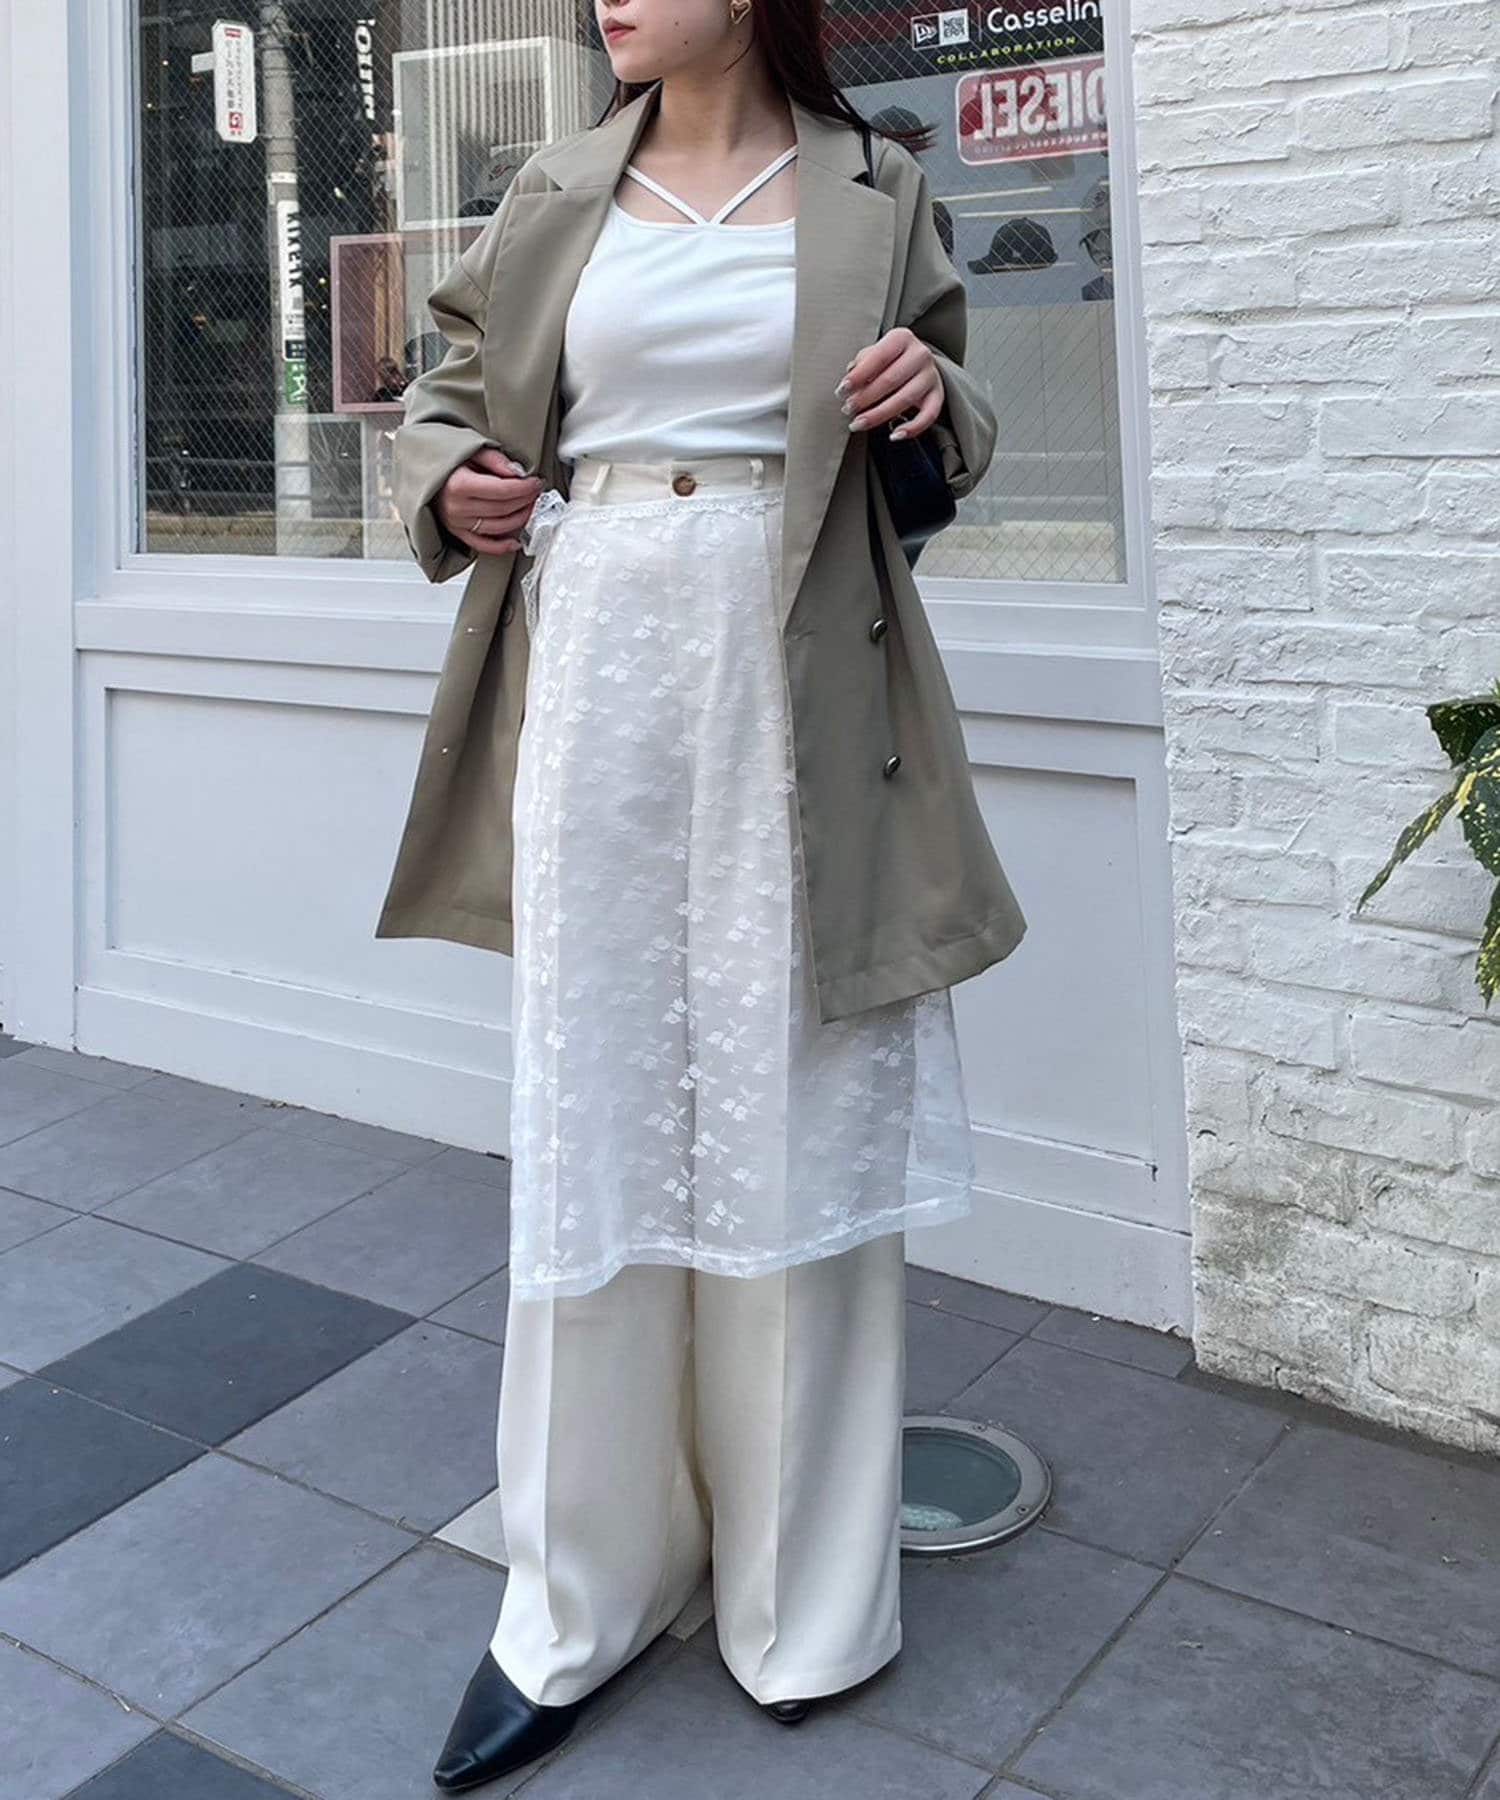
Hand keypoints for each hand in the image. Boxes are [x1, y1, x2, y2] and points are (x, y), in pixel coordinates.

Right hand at [436, 447, 543, 555]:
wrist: (421, 472)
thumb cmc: (445, 460)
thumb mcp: (468, 449)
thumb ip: (494, 459)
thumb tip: (517, 472)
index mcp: (459, 485)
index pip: (502, 490)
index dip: (525, 488)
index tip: (536, 482)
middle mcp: (457, 508)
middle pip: (503, 509)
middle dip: (525, 500)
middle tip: (536, 492)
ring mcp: (457, 523)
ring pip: (498, 528)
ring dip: (519, 519)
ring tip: (530, 507)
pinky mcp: (457, 533)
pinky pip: (483, 545)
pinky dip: (501, 546)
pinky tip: (516, 541)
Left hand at [834, 327, 945, 441]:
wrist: (915, 362)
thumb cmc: (887, 359)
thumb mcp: (873, 353)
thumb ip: (861, 364)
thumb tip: (849, 380)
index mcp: (902, 338)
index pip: (879, 357)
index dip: (859, 376)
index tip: (841, 391)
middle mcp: (920, 354)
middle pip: (890, 380)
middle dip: (865, 398)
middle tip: (847, 410)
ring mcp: (931, 375)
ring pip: (905, 400)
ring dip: (879, 415)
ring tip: (858, 424)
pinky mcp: (938, 395)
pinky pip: (929, 416)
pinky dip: (912, 429)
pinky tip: (894, 436)